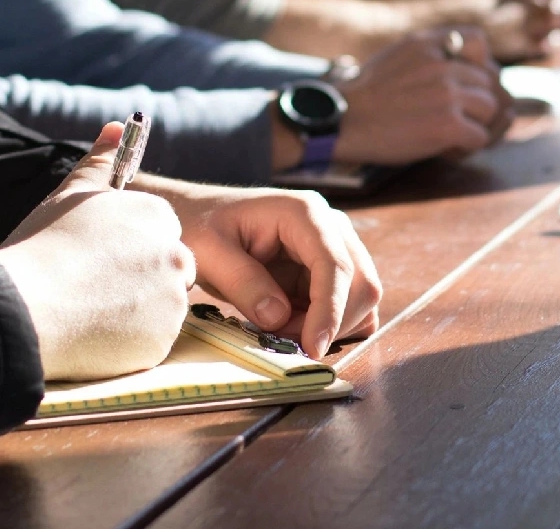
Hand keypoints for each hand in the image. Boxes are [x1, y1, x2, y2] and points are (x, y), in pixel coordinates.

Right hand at [0, 123, 195, 380]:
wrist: (26, 306)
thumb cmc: (43, 246)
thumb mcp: (71, 194)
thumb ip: (100, 162)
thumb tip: (117, 126)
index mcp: (157, 216)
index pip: (160, 233)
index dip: (129, 249)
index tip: (100, 259)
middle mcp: (175, 255)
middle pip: (169, 270)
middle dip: (140, 280)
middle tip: (95, 288)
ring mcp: (172, 300)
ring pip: (162, 307)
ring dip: (136, 311)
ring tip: (89, 310)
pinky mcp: (163, 341)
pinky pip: (151, 341)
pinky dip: (129, 341)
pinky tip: (94, 333)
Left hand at [133, 179, 382, 357]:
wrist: (198, 217)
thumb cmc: (200, 226)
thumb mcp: (209, 252)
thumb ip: (243, 282)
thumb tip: (279, 318)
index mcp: (304, 213)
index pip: (335, 264)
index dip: (330, 310)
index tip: (312, 347)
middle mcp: (330, 226)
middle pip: (361, 283)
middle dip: (330, 322)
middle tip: (284, 339)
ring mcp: (335, 247)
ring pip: (361, 297)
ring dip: (331, 326)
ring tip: (282, 328)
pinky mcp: (330, 269)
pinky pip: (350, 304)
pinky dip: (331, 325)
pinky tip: (295, 325)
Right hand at [332, 27, 514, 165]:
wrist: (340, 121)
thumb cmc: (366, 96)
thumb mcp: (397, 56)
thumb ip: (431, 55)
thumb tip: (468, 72)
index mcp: (428, 42)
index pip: (478, 41)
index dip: (477, 64)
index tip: (461, 82)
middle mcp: (443, 63)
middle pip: (489, 81)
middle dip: (477, 103)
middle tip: (454, 119)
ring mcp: (447, 93)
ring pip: (490, 109)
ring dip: (475, 125)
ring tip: (449, 134)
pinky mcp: (448, 124)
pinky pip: (480, 138)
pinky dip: (465, 148)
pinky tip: (443, 149)